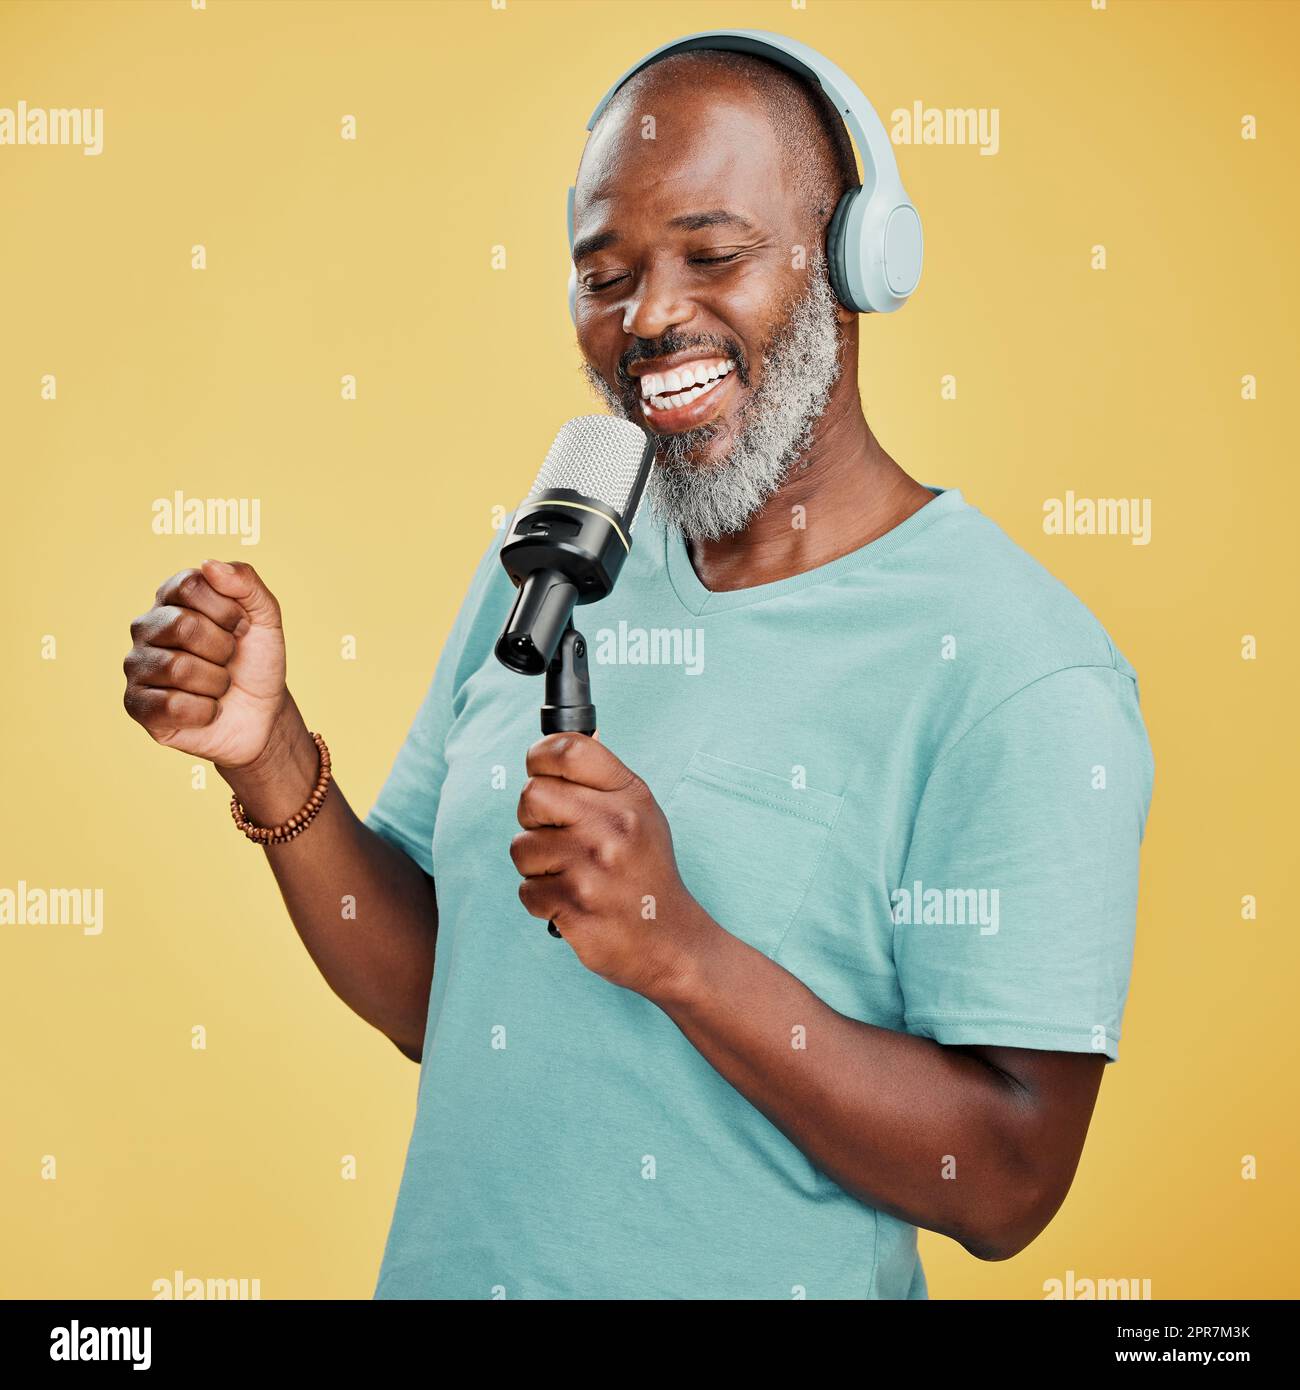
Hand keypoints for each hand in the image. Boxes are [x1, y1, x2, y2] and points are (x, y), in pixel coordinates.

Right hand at [123, 560, 290, 770]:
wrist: (263, 714)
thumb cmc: (256, 661)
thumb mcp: (265, 617)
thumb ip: (245, 582)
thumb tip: (209, 565)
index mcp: (172, 598)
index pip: (191, 585)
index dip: (228, 610)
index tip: (240, 627)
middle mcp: (146, 627)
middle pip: (183, 626)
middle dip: (223, 648)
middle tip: (228, 660)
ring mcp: (137, 666)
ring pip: (178, 667)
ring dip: (217, 682)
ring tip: (218, 686)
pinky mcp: (136, 705)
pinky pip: (171, 705)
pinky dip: (205, 711)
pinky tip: (206, 709)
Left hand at [510, 733, 705, 998]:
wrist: (670, 940)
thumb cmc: (646, 872)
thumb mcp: (640, 813)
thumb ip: (600, 781)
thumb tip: (552, 744)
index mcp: (630, 796)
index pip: (569, 749)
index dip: (541, 757)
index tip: (541, 772)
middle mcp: (613, 826)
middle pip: (531, 795)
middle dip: (534, 819)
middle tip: (559, 837)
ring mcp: (593, 867)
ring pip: (521, 847)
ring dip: (537, 866)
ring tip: (571, 875)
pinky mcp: (574, 905)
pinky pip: (526, 891)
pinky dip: (542, 900)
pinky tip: (572, 902)